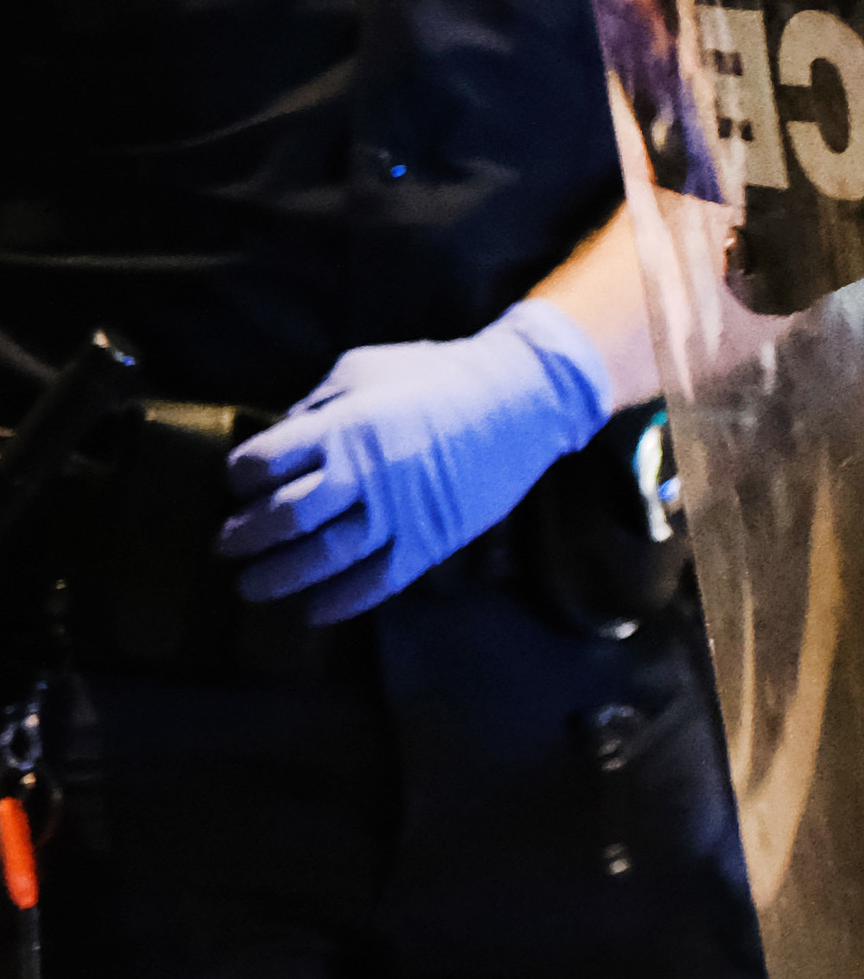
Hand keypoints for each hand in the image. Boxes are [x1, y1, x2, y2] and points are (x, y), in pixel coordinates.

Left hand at [219, 298, 614, 622]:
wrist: (522, 397)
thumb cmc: (438, 375)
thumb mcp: (365, 367)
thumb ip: (318, 404)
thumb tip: (280, 437)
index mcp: (344, 426)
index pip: (264, 463)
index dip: (241, 476)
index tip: (240, 483)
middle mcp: (365, 473)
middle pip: (285, 517)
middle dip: (245, 536)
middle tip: (227, 545)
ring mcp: (400, 512)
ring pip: (323, 558)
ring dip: (278, 578)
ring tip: (252, 587)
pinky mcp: (430, 540)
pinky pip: (377, 582)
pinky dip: (340, 602)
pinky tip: (313, 611)